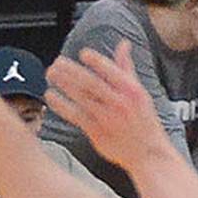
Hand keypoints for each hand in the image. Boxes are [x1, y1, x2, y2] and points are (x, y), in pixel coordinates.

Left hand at [46, 40, 172, 176]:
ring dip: (64, 84)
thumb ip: (127, 68)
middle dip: (72, 71)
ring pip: (82, 98)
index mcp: (131, 91)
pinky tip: (50, 96)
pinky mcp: (97, 133)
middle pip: (91, 83)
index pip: (111, 72)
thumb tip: (123, 43)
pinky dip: (62, 105)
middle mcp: (119, 103)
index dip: (97, 61)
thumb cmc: (143, 120)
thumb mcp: (140, 92)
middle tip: (57, 62)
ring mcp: (107, 119)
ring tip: (50, 74)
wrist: (147, 154)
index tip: (83, 53)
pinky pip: (76, 116)